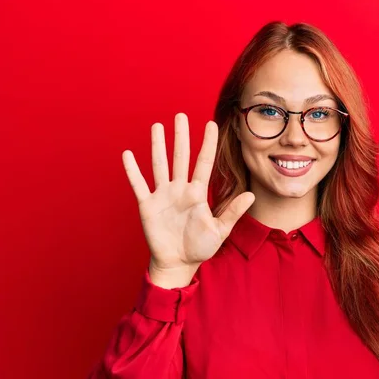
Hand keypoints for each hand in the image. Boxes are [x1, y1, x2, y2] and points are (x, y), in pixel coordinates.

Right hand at [122, 113, 254, 287]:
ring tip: (157, 126)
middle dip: (181, 136)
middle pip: (180, 157)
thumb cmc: (200, 247)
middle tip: (180, 115)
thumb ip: (233, 212)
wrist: (178, 263)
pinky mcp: (148, 206)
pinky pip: (139, 185)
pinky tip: (128, 155)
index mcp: (197, 193)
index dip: (208, 144)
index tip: (211, 124)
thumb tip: (251, 195)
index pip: (204, 162)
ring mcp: (163, 196)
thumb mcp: (220, 230)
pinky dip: (132, 171)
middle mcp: (180, 189)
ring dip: (158, 146)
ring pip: (160, 165)